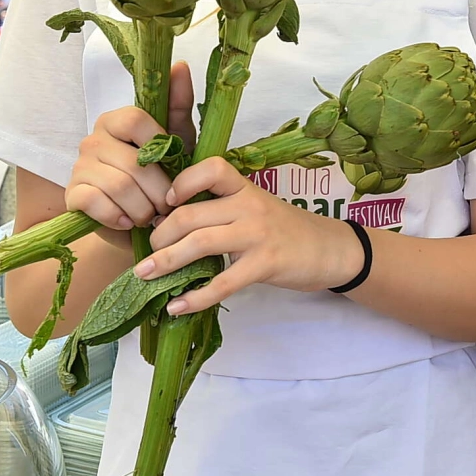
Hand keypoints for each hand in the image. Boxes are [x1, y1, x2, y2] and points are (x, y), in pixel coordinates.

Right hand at [65, 62, 195, 230]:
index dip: (159, 143)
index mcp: (117, 120)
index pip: (135, 119)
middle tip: (168, 204)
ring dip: (143, 208)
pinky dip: (119, 217)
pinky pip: (96, 203)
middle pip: (133, 162)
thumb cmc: (161, 176)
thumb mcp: (179, 140)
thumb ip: (178, 104)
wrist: (140, 221)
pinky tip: (128, 221)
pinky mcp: (71, 195)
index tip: (173, 162)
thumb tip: (180, 64)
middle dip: (159, 190)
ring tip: (152, 215)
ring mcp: (79, 166)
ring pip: (119, 187)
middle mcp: (93, 139)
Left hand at [135, 156, 363, 311]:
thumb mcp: (257, 208)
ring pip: (199, 244)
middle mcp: (249, 206)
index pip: (210, 169)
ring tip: (145, 276)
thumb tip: (171, 227)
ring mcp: (257, 234)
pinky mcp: (265, 264)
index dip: (182, 182)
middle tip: (147, 254)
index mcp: (245, 188)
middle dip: (160, 236)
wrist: (330, 250)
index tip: (166, 202)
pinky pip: (222, 282)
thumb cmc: (287, 230)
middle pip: (191, 214)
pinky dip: (195, 298)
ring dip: (165, 262)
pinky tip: (177, 306)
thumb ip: (223, 211)